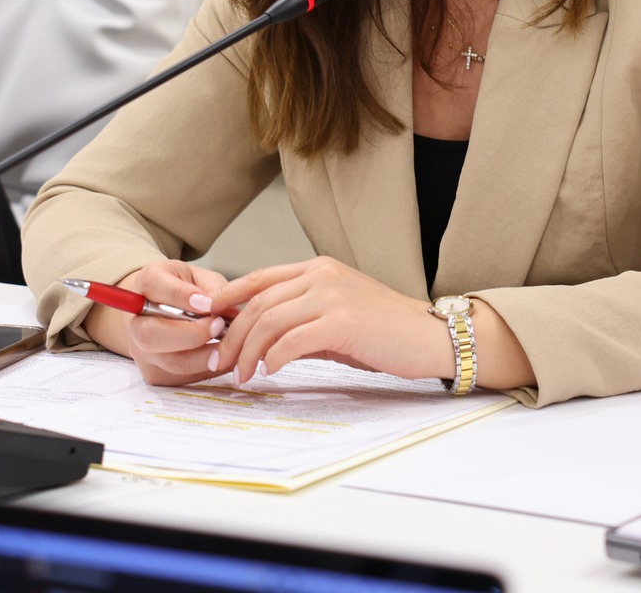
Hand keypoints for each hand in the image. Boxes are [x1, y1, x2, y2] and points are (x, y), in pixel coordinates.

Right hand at [84, 260, 231, 385]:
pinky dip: (208, 369)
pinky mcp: (155, 373)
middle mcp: (135, 319)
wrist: (159, 313)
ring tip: (227, 346)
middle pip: (151, 334)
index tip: (208, 304)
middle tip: (218, 326)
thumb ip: (213, 289)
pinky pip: (184, 378)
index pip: (154, 286)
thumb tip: (228, 312)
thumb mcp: (198, 277)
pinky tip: (223, 357)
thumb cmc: (182, 291)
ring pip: (171, 362)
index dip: (181, 296)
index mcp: (145, 284)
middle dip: (191, 334)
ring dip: (205, 356)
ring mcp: (142, 351)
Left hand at [208, 256, 451, 385]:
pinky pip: (292, 339)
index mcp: (318, 268)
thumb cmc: (387, 330)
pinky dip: (275, 357)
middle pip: (258, 302)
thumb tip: (263, 340)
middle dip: (233, 334)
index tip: (209, 322)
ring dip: (248, 351)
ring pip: (269, 320)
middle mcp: (321, 275)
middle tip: (220, 360)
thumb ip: (302, 320)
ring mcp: (331, 295)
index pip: (259, 278)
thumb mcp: (338, 316)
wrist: (431, 337)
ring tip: (242, 373)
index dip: (228, 298)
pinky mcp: (341, 320)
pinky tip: (270, 370)